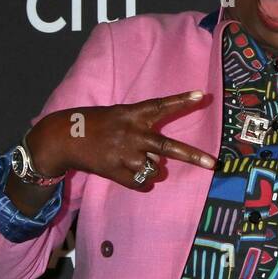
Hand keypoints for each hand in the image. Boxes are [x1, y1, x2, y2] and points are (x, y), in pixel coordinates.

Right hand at [32, 92, 215, 190]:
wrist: (64, 137)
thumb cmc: (95, 124)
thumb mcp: (118, 115)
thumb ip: (140, 129)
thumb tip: (158, 158)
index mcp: (133, 114)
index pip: (162, 106)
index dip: (183, 101)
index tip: (203, 95)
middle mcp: (133, 133)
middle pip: (167, 147)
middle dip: (193, 156)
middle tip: (213, 163)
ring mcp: (125, 154)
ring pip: (154, 169)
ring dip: (151, 169)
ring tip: (135, 161)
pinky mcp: (116, 171)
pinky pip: (140, 183)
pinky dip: (141, 182)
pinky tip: (132, 175)